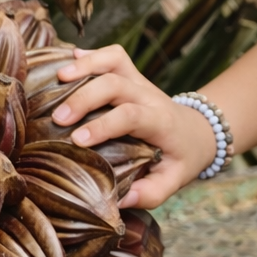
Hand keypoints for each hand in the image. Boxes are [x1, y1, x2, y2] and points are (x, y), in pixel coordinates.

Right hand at [51, 46, 220, 209]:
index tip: (77, 140)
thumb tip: (119, 201)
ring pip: (115, 60)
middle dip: (85, 97)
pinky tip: (67, 61)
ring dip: (86, 65)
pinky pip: (113, 56)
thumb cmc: (181, 158)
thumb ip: (150, 192)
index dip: (104, 124)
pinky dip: (90, 55)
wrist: (198, 131)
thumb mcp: (173, 180)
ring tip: (58, 77)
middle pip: (117, 83)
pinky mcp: (131, 75)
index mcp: (160, 122)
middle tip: (58, 118)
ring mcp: (140, 82)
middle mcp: (149, 96)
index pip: (131, 115)